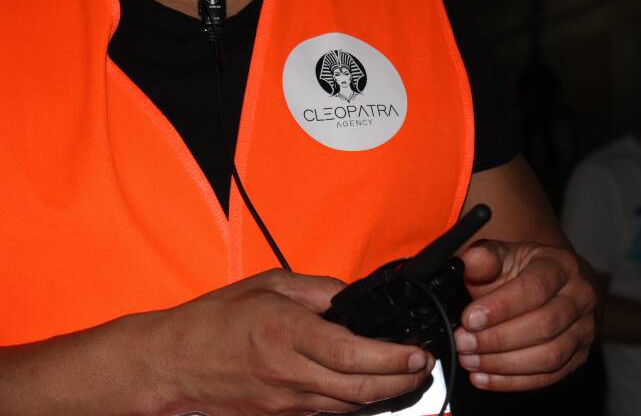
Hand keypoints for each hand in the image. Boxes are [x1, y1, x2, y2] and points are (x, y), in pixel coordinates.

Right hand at [148, 269, 434, 414]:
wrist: (172, 363)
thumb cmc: (215, 320)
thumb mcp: (269, 285)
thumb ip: (317, 290)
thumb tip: (351, 298)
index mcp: (286, 332)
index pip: (352, 353)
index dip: (393, 358)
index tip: (417, 353)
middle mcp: (288, 372)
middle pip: (358, 390)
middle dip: (401, 381)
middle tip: (422, 367)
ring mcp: (284, 402)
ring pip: (347, 407)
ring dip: (383, 395)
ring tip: (405, 377)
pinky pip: (326, 412)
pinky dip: (353, 403)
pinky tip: (368, 389)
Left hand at [454, 241, 597, 390]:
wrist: (552, 283)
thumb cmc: (524, 269)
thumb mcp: (503, 255)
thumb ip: (484, 258)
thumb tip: (470, 261)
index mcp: (561, 266)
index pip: (534, 288)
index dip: (500, 307)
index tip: (469, 319)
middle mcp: (580, 297)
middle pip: (544, 326)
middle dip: (498, 339)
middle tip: (464, 343)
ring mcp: (585, 330)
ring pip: (549, 356)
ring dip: (503, 364)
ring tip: (470, 360)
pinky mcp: (579, 357)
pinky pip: (548, 377)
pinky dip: (512, 381)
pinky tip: (484, 377)